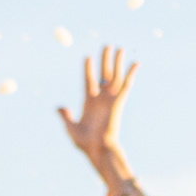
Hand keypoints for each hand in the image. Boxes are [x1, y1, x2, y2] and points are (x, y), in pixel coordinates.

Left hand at [58, 46, 138, 177]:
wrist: (97, 149)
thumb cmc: (84, 142)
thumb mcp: (71, 128)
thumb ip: (66, 116)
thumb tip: (59, 107)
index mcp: (89, 103)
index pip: (89, 81)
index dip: (88, 69)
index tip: (87, 57)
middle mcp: (101, 98)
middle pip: (104, 74)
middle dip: (105, 60)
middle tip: (106, 45)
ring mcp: (110, 99)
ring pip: (115, 76)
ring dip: (117, 62)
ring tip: (118, 48)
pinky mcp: (119, 102)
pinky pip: (126, 85)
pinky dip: (131, 74)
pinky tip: (136, 63)